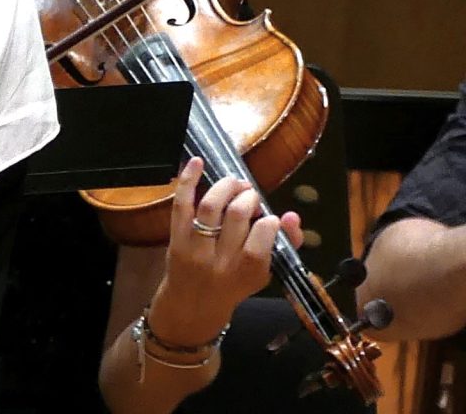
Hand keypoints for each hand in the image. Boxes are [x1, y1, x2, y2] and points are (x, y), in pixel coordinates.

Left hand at [151, 155, 293, 346]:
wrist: (192, 305)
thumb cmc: (234, 287)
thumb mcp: (264, 275)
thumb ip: (284, 246)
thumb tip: (292, 216)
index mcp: (247, 272)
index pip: (261, 239)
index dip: (269, 221)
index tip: (270, 216)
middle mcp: (221, 261)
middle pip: (236, 217)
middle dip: (248, 198)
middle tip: (251, 194)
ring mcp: (195, 248)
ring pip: (210, 207)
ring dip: (225, 187)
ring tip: (235, 182)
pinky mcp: (176, 238)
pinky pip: (181, 204)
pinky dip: (188, 180)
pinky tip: (197, 162)